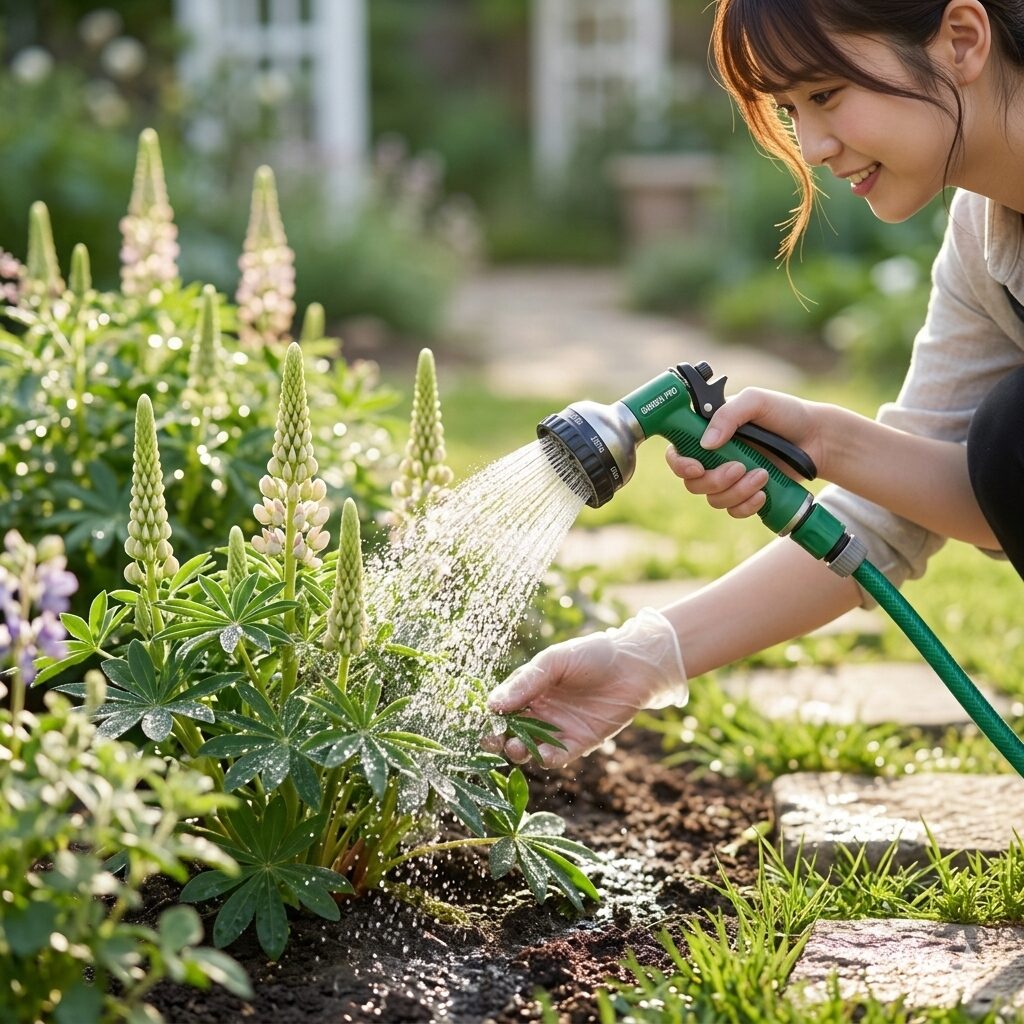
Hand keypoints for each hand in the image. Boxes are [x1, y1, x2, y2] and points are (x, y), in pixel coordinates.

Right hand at [485, 608, 686, 768]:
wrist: (634, 666)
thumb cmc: (592, 655)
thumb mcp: (555, 662)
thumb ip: (527, 682)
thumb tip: (493, 704)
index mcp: (530, 688)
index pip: (502, 705)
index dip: (490, 715)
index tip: (480, 721)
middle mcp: (540, 710)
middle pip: (511, 730)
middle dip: (498, 737)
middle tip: (491, 740)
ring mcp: (558, 727)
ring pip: (530, 746)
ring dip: (518, 750)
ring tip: (514, 747)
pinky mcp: (578, 742)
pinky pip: (556, 756)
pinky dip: (546, 759)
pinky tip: (542, 755)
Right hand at [666, 387, 825, 518]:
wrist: (818, 438)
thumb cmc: (785, 413)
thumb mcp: (756, 401)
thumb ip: (728, 415)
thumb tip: (706, 443)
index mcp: (708, 432)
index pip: (677, 452)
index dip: (680, 464)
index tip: (697, 467)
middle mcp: (714, 457)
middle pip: (693, 483)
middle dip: (715, 480)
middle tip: (740, 467)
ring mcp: (729, 478)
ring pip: (714, 499)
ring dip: (737, 491)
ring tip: (762, 475)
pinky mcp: (746, 494)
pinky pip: (733, 510)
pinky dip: (746, 505)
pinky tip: (764, 493)